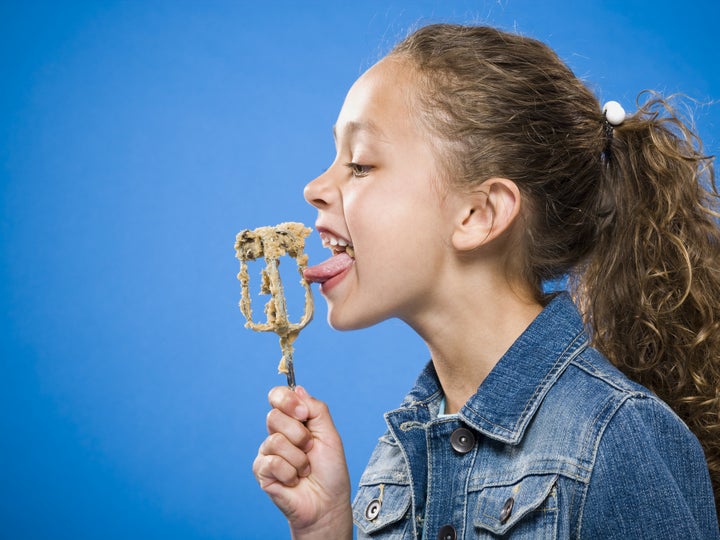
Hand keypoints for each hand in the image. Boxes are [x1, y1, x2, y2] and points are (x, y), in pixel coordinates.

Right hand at [253, 386, 352, 539]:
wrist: (328, 502)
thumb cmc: (330, 470)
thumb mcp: (329, 433)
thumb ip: (315, 408)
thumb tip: (297, 388)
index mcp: (293, 420)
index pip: (277, 396)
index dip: (286, 400)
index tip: (303, 414)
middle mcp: (277, 432)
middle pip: (274, 416)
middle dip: (299, 434)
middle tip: (310, 448)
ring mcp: (267, 452)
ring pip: (275, 440)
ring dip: (299, 458)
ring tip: (305, 469)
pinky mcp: (261, 471)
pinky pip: (272, 462)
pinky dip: (290, 472)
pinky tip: (294, 480)